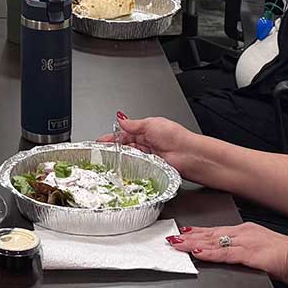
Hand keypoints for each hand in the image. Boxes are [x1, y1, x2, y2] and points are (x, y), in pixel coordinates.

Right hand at [104, 113, 219, 185]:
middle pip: (124, 146)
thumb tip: (120, 119)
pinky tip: (122, 166)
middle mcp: (146, 143)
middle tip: (101, 152)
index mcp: (146, 130)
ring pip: (128, 157)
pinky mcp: (150, 168)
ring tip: (109, 158)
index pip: (124, 134)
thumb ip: (133, 124)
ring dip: (120, 157)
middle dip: (113, 148)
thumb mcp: (151, 123)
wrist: (188, 154)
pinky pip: (135, 167)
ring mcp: (148, 156)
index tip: (100, 141)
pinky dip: (128, 166)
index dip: (112, 137)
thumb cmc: (174, 136)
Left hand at [168, 222, 287, 281]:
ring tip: (177, 244)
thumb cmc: (287, 256)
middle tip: (172, 237)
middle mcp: (243, 233)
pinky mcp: (249, 254)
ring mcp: (245, 242)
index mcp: (246, 231)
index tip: (184, 232)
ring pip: (213, 242)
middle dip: (189, 237)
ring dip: (193, 244)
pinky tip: (197, 253)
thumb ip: (246, 252)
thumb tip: (237, 256)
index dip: (198, 232)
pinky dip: (209, 253)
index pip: (217, 231)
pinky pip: (224, 254)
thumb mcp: (262, 250)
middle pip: (210, 234)